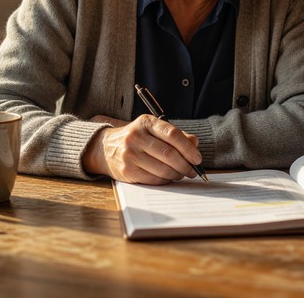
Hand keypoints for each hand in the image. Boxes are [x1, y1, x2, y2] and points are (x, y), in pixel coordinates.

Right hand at [83, 114, 202, 184]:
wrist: (106, 148)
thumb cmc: (138, 138)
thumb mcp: (154, 130)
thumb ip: (176, 135)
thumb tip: (195, 143)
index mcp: (146, 122)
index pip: (172, 134)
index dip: (188, 148)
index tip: (198, 158)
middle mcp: (136, 137)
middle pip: (169, 154)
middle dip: (186, 165)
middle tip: (193, 171)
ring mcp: (130, 154)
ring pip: (162, 169)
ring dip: (177, 174)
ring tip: (183, 174)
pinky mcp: (127, 171)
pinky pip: (154, 179)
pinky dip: (166, 180)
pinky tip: (169, 177)